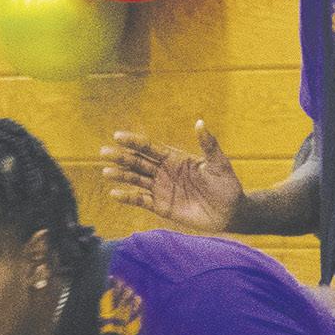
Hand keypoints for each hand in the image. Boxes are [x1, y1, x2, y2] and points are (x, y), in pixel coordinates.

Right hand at [101, 123, 244, 232]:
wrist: (230, 211)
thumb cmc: (226, 184)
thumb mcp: (218, 163)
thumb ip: (208, 144)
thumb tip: (200, 122)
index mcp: (174, 158)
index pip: (149, 147)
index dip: (134, 141)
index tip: (118, 136)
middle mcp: (164, 171)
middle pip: (138, 162)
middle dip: (121, 157)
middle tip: (104, 153)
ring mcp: (161, 189)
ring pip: (136, 179)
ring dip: (121, 175)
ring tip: (106, 172)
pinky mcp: (161, 206)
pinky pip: (141, 200)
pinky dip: (128, 197)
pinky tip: (115, 193)